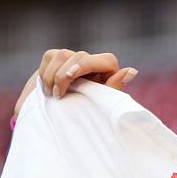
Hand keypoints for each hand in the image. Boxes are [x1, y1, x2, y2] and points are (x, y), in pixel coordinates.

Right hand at [14, 49, 137, 115]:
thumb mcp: (102, 106)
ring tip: (51, 95)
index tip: (70, 77)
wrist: (60, 122)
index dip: (86, 65)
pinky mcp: (57, 59)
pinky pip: (49, 56)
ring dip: (52, 75)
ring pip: (62, 55)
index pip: (105, 60)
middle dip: (64, 76)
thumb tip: (132, 71)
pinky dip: (44, 73)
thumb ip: (114, 88)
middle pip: (80, 56)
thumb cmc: (87, 116)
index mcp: (110, 74)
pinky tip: (46, 89)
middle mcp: (94, 63)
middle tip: (57, 96)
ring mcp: (74, 59)